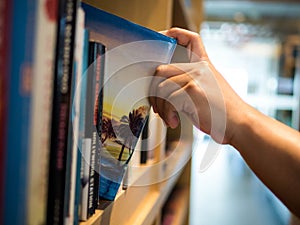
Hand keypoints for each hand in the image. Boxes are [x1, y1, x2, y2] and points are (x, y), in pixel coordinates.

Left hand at [149, 28, 245, 143]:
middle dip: (154, 92)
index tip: (162, 38)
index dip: (174, 34)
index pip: (191, 39)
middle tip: (159, 107)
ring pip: (161, 88)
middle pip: (161, 70)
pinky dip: (167, 114)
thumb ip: (189, 83)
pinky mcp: (192, 90)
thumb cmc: (223, 111)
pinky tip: (174, 122)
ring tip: (168, 118)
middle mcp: (199, 68)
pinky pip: (167, 100)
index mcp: (204, 65)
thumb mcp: (208, 89)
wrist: (240, 123)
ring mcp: (195, 77)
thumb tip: (162, 89)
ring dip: (161, 108)